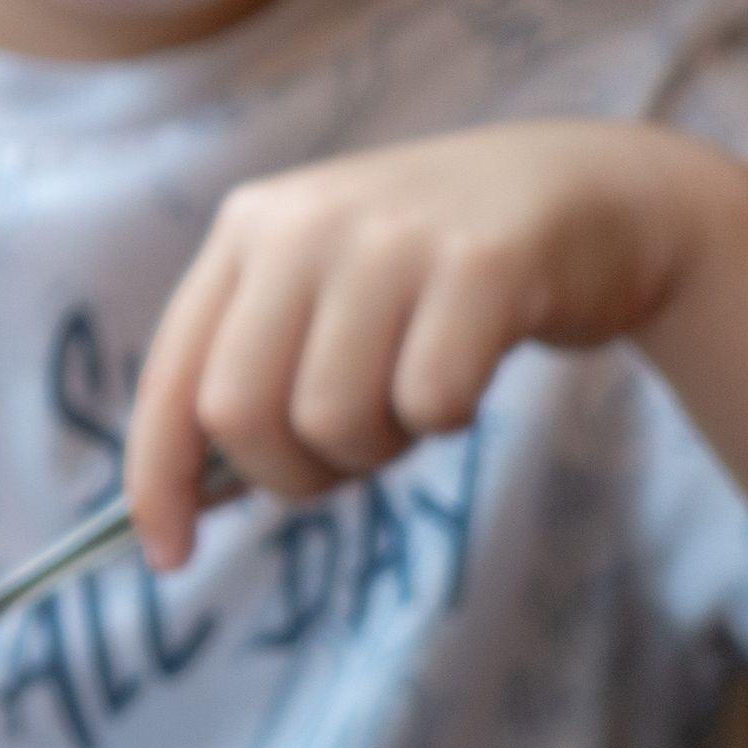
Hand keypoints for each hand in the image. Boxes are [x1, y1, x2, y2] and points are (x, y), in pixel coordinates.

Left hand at [125, 121, 743, 555]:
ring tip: (414, 397)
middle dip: (289, 474)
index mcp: (249, 227)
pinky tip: (470, 369)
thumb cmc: (437, 272)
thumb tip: (189, 498)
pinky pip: (430, 405)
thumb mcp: (326, 293)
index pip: (172, 375)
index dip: (158, 480)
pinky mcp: (482, 263)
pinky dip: (447, 421)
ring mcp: (392, 237)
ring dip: (377, 449)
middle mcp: (306, 221)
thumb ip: (255, 372)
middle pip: (238, 413)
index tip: (168, 556)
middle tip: (351, 453)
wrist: (589, 191)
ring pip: (330, 420)